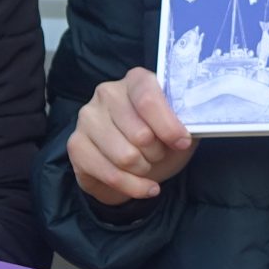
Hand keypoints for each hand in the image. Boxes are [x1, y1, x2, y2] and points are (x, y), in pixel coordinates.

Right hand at [71, 67, 195, 204]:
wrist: (134, 167)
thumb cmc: (160, 140)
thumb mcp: (181, 128)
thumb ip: (187, 121)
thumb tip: (192, 126)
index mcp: (136, 80)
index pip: (149, 99)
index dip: (168, 126)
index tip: (182, 143)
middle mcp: (107, 93)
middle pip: (140, 133)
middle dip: (157, 153)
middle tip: (158, 153)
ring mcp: (87, 118)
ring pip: (125, 157)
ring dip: (145, 169)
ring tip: (147, 165)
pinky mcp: (75, 145)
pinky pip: (111, 175)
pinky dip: (135, 187)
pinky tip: (144, 186)